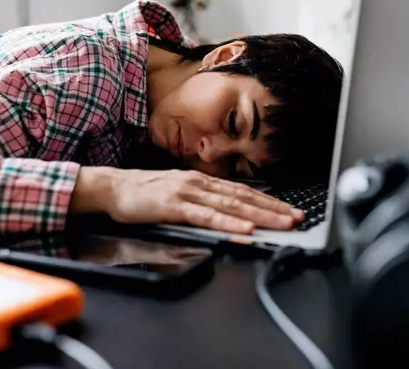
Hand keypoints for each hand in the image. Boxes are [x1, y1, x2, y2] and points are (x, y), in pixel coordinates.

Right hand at [71, 167, 303, 233]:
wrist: (111, 187)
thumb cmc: (142, 193)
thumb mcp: (177, 195)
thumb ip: (201, 202)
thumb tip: (226, 214)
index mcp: (201, 181)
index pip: (242, 191)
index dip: (268, 201)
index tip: (289, 210)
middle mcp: (199, 183)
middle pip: (243, 197)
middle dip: (273, 209)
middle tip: (296, 218)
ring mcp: (187, 193)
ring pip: (230, 205)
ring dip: (258, 215)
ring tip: (280, 224)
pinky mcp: (173, 206)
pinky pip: (205, 216)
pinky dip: (227, 222)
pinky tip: (242, 228)